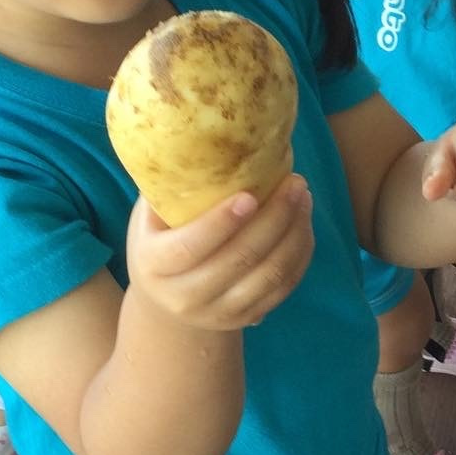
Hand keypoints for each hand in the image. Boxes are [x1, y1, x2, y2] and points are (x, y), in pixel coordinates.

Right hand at [125, 174, 314, 330]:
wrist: (168, 305)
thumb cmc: (161, 242)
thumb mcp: (150, 218)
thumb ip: (169, 188)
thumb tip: (196, 136)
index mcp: (154, 266)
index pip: (190, 248)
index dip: (221, 223)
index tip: (249, 195)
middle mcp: (184, 297)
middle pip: (239, 260)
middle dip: (274, 219)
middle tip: (295, 183)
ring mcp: (219, 313)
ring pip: (269, 276)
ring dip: (294, 234)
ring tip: (304, 197)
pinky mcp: (247, 318)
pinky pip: (284, 287)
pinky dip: (300, 254)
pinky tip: (304, 224)